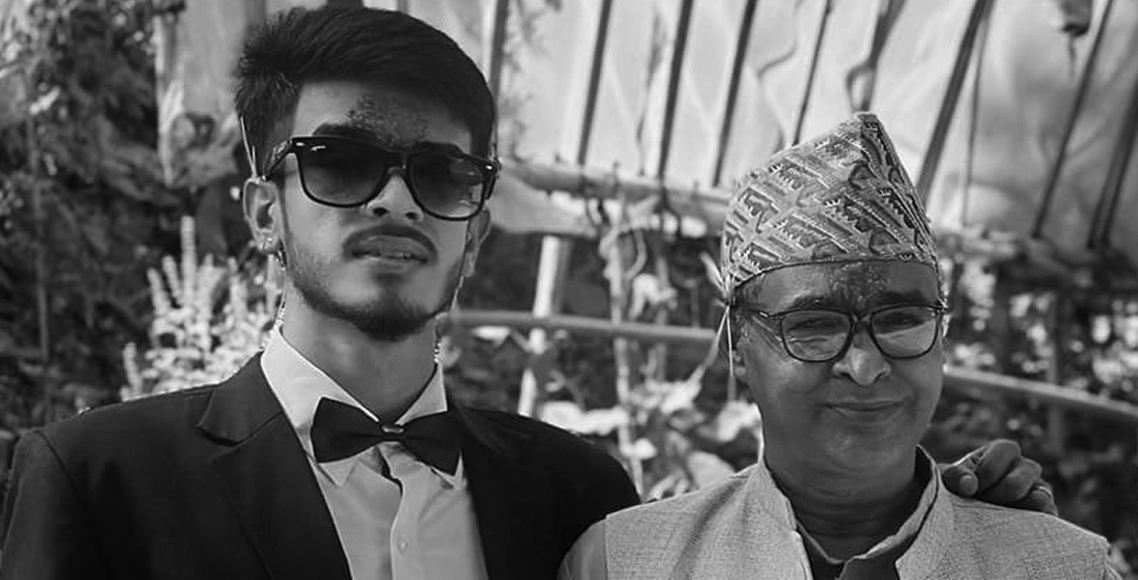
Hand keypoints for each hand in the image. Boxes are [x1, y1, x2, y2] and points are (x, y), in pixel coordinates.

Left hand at [939, 439, 1056, 514]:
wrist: (967, 512)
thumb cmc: (957, 487)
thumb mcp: (949, 478)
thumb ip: (954, 476)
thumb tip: (969, 485)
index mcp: (1003, 450)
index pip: (1006, 450)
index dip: (986, 472)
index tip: (969, 488)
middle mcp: (1025, 466)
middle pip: (1020, 479)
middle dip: (997, 494)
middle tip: (983, 502)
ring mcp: (1039, 488)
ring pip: (1040, 498)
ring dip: (1016, 510)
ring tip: (998, 515)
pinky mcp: (1046, 510)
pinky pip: (1049, 515)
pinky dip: (1033, 521)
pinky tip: (1014, 525)